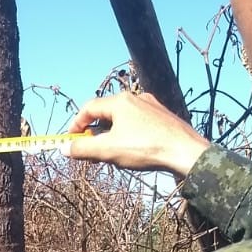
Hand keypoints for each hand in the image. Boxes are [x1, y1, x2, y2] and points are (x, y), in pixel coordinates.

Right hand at [63, 92, 209, 176]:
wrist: (188, 153)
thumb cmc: (147, 148)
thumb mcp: (108, 150)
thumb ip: (82, 148)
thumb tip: (63, 148)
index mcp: (120, 101)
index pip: (88, 108)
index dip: (76, 124)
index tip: (71, 139)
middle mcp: (136, 98)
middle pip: (105, 113)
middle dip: (94, 132)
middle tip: (89, 149)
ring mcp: (151, 106)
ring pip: (122, 118)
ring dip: (110, 134)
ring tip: (110, 153)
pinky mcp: (163, 117)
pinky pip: (137, 122)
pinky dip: (127, 134)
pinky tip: (131, 150)